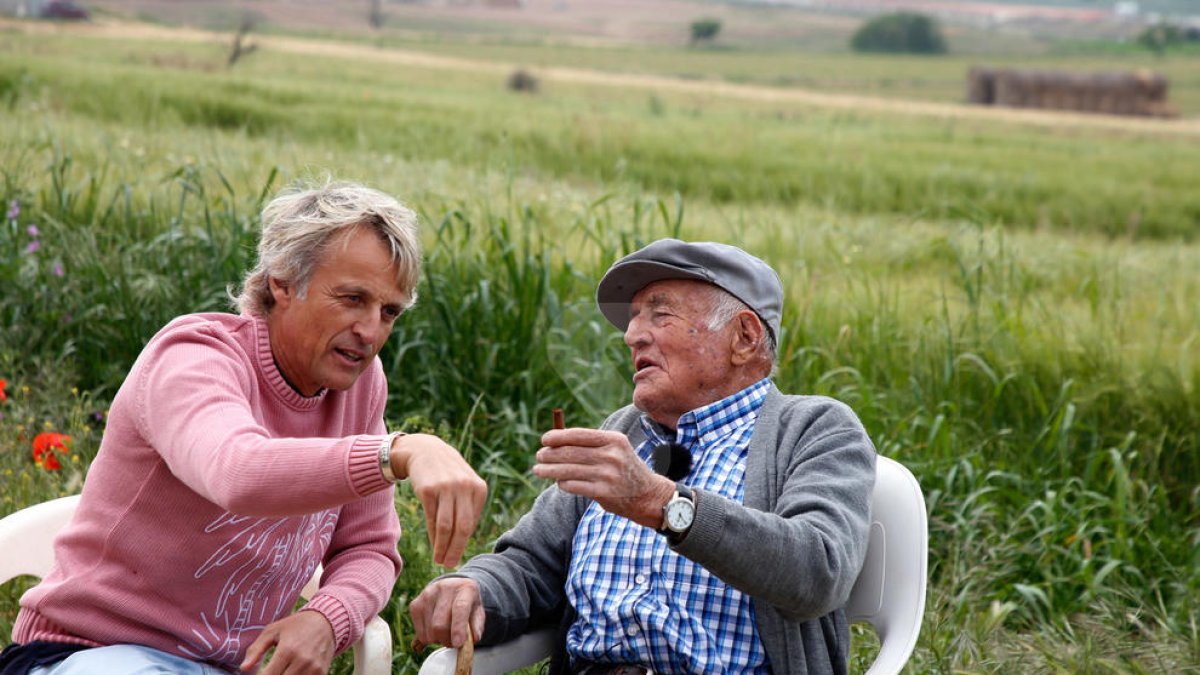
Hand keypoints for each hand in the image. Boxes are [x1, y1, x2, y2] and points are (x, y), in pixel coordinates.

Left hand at [239, 610, 334, 674]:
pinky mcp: (322, 673)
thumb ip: (256, 650)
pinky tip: (292, 671)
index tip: (260, 674)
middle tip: (271, 671)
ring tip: (282, 669)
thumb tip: (243, 669)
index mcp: (287, 650)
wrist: (325, 621)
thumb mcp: (272, 631)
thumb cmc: (295, 626)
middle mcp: (302, 661)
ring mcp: (314, 669)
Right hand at [391, 433, 487, 567]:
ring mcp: (446, 487)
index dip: (464, 542)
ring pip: (446, 526)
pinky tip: (433, 544)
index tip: (457, 555)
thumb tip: (465, 540)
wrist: (425, 451)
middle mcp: (465, 487)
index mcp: (479, 488)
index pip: (472, 523)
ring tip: (440, 560)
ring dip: (442, 547)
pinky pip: (431, 518)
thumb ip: (468, 509)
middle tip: (450, 564)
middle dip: (457, 549)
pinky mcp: (428, 489)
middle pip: (463, 527)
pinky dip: (432, 535)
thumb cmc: (448, 474)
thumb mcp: (465, 485)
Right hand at [409, 577, 484, 649]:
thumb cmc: (467, 603)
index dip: (458, 628)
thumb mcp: (478, 612)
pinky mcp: (415, 605)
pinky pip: (419, 633)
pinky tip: (435, 631)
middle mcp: (444, 588)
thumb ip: (477, 626)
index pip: (460, 608)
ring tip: (445, 634)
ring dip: (437, 641)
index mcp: (465, 588)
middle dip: (447, 641)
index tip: (458, 644)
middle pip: (439, 625)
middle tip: (453, 643)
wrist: (452, 588)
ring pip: (429, 632)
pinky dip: (428, 639)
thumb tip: (473, 640)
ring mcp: (427, 595)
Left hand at [533, 428, 674, 527]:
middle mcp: (612, 455)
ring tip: (538, 470)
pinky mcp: (604, 492)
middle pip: (571, 452)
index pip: (579, 435)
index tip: (544, 439)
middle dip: (550, 454)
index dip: (558, 436)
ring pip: (569, 470)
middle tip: (539, 456)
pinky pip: (574, 486)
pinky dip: (563, 483)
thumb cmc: (623, 468)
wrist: (647, 494)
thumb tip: (555, 439)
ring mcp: (608, 475)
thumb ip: (589, 444)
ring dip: (550, 470)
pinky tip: (558, 482)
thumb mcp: (614, 449)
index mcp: (613, 440)